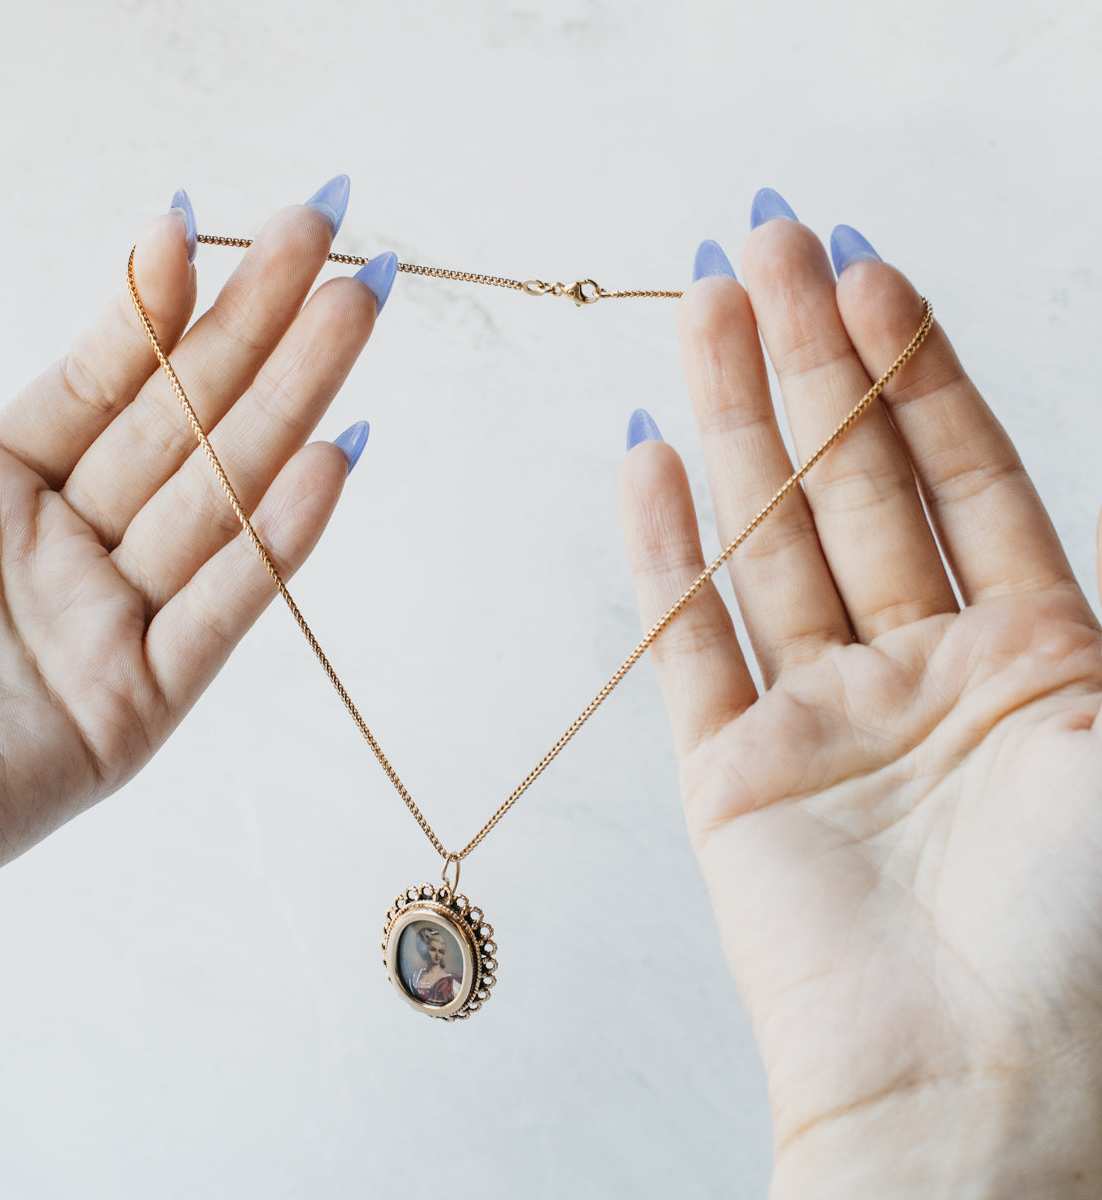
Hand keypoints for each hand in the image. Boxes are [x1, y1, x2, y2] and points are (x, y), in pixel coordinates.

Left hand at [0, 186, 391, 917]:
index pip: (101, 381)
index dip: (155, 303)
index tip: (199, 222)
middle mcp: (60, 553)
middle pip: (182, 424)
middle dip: (262, 328)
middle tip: (334, 238)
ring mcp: (103, 632)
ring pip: (217, 501)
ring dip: (295, 406)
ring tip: (359, 312)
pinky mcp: (127, 715)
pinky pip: (215, 615)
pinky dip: (276, 541)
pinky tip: (332, 461)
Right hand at [620, 197, 1101, 1196]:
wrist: (969, 1090)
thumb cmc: (1084, 931)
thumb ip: (1070, 605)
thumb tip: (1032, 488)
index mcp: (1039, 653)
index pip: (962, 471)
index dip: (914, 365)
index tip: (866, 270)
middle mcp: (924, 670)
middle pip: (854, 482)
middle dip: (813, 359)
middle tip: (765, 246)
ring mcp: (821, 713)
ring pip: (766, 537)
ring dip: (736, 422)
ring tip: (704, 313)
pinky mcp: (732, 770)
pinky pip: (688, 637)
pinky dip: (664, 549)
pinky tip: (648, 459)